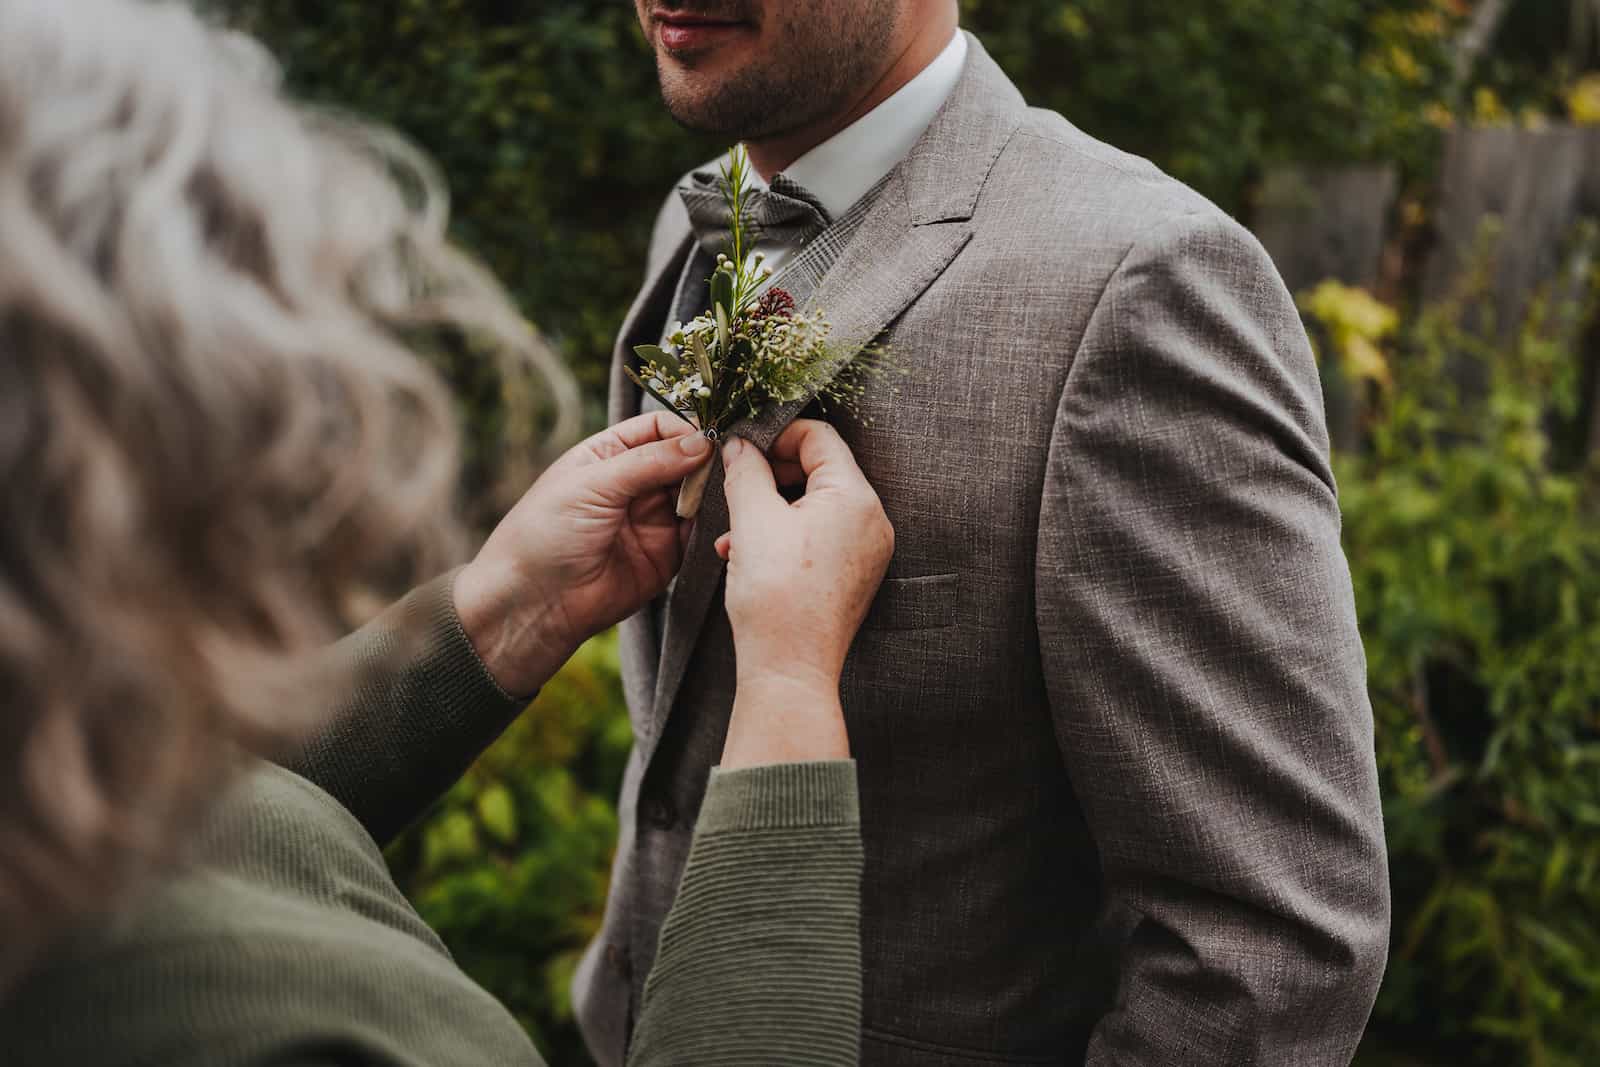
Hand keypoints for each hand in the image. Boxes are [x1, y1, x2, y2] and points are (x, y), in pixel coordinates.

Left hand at [455, 411, 712, 695]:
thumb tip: (702, 442)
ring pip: (697, 494)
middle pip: (685, 459)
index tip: (710, 439)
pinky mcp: (667, 554)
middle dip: (705, 461)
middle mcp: (634, 483)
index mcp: (609, 455)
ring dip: (712, 492)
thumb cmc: (545, 534)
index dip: (686, 430)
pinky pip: (699, 534)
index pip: (658, 428)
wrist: (535, 603)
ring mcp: (652, 519)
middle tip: (726, 466)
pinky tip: (721, 521)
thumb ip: (648, 462)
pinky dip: (713, 526)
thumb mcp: (593, 484)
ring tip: (727, 492)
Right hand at [716, 420, 893, 767]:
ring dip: (772, 508)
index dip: (776, 435)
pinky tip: (748, 554)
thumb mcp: (751, 521)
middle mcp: (871, 520)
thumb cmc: (776, 597)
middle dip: (771, 475)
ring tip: (734, 533)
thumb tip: (740, 446)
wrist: (790, 669)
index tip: (744, 449)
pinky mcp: (854, 573)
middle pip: (819, 470)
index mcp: (854, 497)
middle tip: (736, 488)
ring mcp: (866, 549)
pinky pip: (820, 536)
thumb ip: (746, 472)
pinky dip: (786, 535)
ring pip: (815, 505)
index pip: (819, 437)